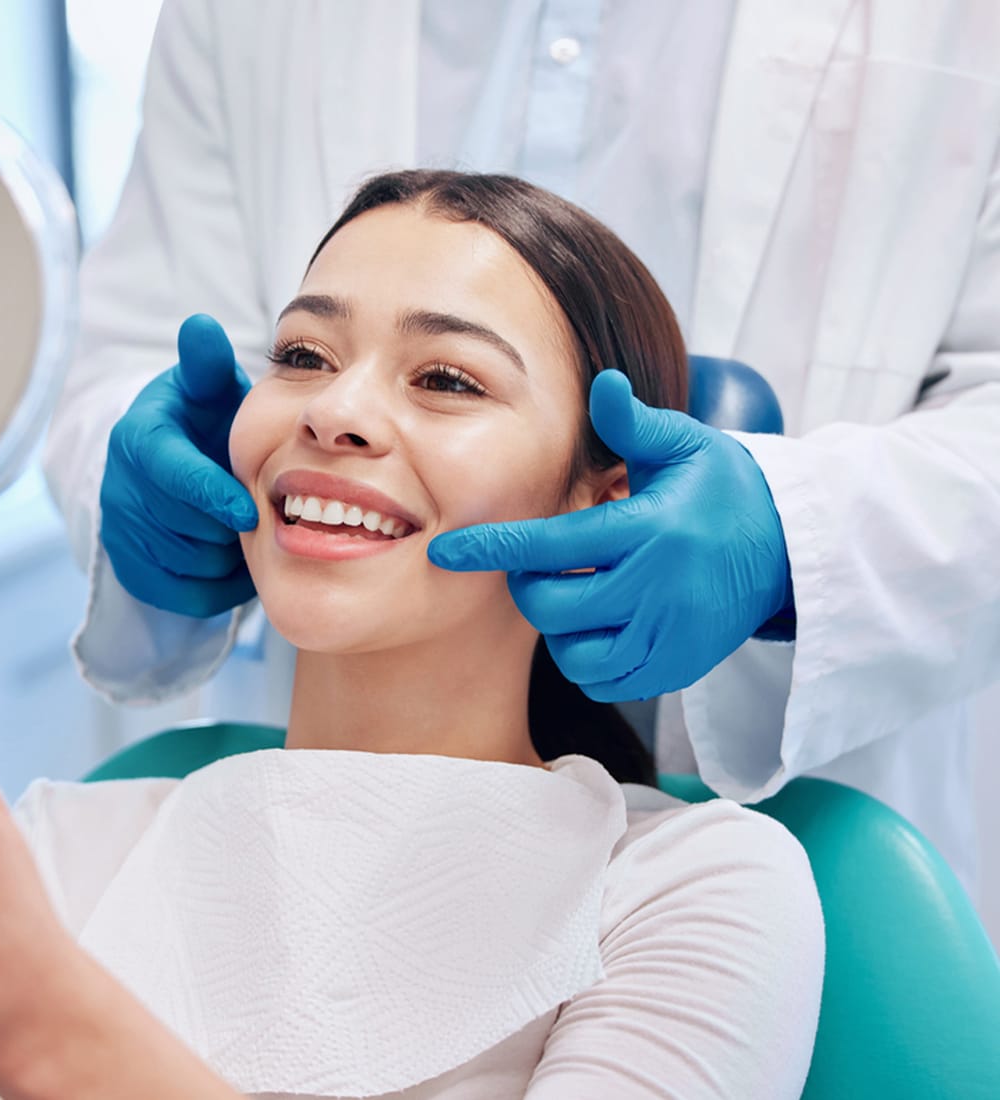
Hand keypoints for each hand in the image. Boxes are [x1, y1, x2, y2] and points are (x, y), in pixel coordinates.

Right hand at [101, 314, 257, 615]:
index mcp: (139, 440)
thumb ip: (208, 364)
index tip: (249, 512)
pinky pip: (184, 595)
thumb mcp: (207, 389)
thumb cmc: (203, 422)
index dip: (211, 496)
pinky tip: (234, 559)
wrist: (173, 465)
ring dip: (228, 555)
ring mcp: (121, 532)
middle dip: (228, 525)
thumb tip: (201, 326)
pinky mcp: (131, 571)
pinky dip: (219, 586)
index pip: (171, 475)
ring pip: (189, 565)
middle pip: (185, 527)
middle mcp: (120, 488)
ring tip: (245, 532)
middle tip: (260, 514)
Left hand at [428, 370, 792, 700]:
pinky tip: (601, 624)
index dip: (492, 550)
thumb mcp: (686, 446)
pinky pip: (606, 680)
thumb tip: (602, 383)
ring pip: (573, 653)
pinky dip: (588, 658)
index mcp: (649, 530)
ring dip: (559, 626)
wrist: (789, 549)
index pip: (551, 546)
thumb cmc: (723, 489)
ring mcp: (668, 636)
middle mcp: (657, 589)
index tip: (446, 551)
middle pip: (552, 606)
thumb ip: (633, 424)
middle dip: (529, 586)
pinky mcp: (677, 668)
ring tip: (578, 593)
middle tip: (543, 565)